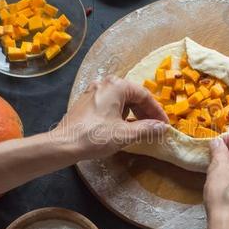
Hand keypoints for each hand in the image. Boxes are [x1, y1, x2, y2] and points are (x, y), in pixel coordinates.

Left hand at [52, 75, 168, 158]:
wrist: (64, 144)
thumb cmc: (96, 136)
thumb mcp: (126, 134)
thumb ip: (147, 129)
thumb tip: (162, 127)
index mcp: (116, 86)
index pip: (144, 95)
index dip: (157, 111)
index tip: (164, 124)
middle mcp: (104, 83)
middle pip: (132, 95)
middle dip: (145, 112)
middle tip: (154, 126)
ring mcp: (93, 91)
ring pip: (120, 100)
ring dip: (133, 113)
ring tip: (140, 128)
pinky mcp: (85, 102)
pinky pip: (109, 104)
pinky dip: (119, 114)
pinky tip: (122, 126)